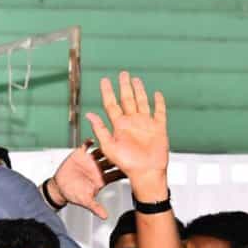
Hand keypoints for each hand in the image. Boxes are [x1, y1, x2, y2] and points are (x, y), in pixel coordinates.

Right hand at [46, 139, 126, 218]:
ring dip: (106, 146)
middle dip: (118, 155)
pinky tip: (92, 140)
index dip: (123, 170)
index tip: (130, 166)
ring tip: (110, 141)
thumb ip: (95, 207)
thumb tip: (105, 216)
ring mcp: (90, 161)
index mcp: (102, 179)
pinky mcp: (80, 155)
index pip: (116, 173)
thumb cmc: (72, 194)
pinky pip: (87, 145)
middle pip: (111, 159)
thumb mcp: (85, 201)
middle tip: (124, 150)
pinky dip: (90, 141)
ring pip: (101, 150)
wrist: (59, 188)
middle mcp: (98, 169)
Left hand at [85, 71, 168, 189]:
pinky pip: (159, 112)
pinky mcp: (158, 127)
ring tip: (135, 80)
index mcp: (119, 125)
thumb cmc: (127, 163)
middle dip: (124, 87)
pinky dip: (159, 103)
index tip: (104, 80)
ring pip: (142, 102)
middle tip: (122, 74)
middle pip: (127, 99)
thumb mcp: (109, 146)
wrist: (146, 173)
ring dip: (139, 91)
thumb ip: (100, 129)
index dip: (108, 92)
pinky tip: (157, 94)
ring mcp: (145, 124)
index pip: (111, 104)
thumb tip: (89, 114)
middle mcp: (131, 122)